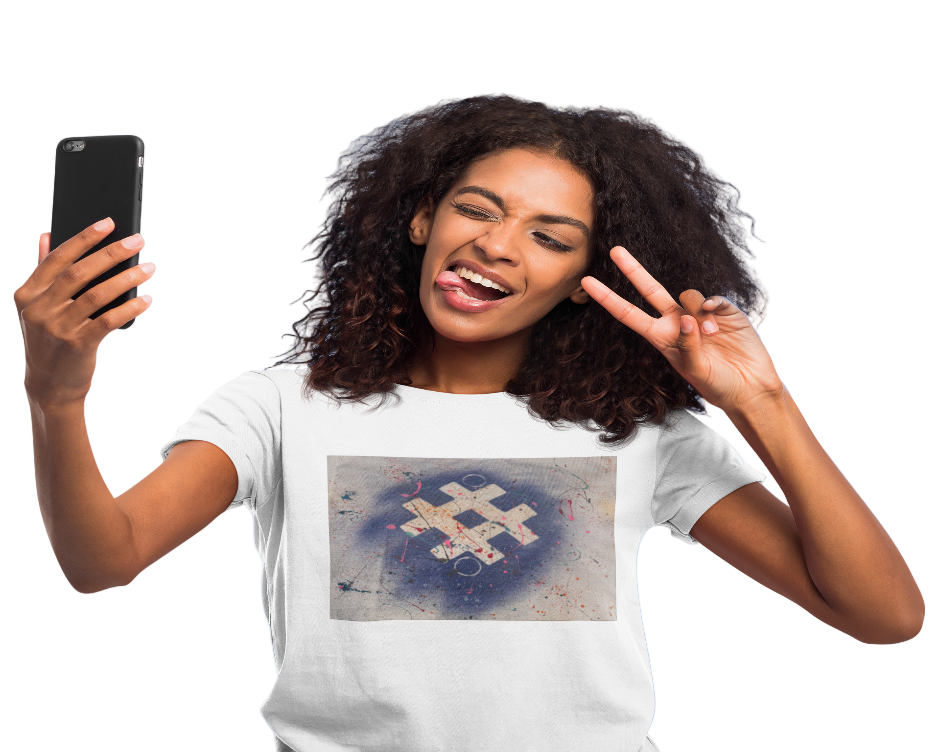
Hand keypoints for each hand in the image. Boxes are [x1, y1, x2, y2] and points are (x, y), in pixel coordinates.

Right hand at [14, 218, 154, 406]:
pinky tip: (146, 300)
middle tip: (138, 241)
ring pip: (97, 295)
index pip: (58, 257)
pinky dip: (130, 308)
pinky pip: (108, 321)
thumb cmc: (49, 339)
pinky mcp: (77, 345)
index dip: (84, 237)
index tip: (109, 222)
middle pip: (79, 272)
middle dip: (111, 253)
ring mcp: (57, 327)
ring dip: (127, 279)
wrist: (49, 384)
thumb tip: (47, 235)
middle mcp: (38, 308)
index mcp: (27, 293)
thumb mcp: (37, 306)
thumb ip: (42, 272)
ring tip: (149, 269)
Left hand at [581, 246, 783, 414]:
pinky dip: (712, 307)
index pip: (629, 314)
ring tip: (711, 335)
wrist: (749, 387)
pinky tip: (717, 324)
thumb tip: (686, 318)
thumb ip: (687, 345)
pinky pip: (711, 298)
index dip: (608, 298)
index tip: (586, 283)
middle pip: (650, 290)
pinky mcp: (723, 310)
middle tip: (614, 250)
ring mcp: (699, 314)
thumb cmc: (717, 384)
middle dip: (633, 270)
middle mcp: (676, 322)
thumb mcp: (695, 369)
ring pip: (686, 294)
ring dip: (695, 312)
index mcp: (661, 338)